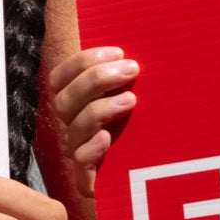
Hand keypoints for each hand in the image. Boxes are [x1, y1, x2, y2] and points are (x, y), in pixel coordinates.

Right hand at [49, 46, 140, 184]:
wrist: (159, 171)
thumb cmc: (148, 124)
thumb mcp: (138, 93)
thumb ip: (129, 73)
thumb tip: (144, 41)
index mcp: (76, 101)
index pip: (60, 77)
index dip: (83, 61)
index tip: (119, 52)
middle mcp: (72, 125)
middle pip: (64, 100)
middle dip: (96, 80)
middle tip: (132, 70)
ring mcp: (78, 150)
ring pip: (72, 129)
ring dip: (100, 109)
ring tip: (131, 100)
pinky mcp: (89, 178)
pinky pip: (79, 163)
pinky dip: (90, 149)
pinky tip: (107, 139)